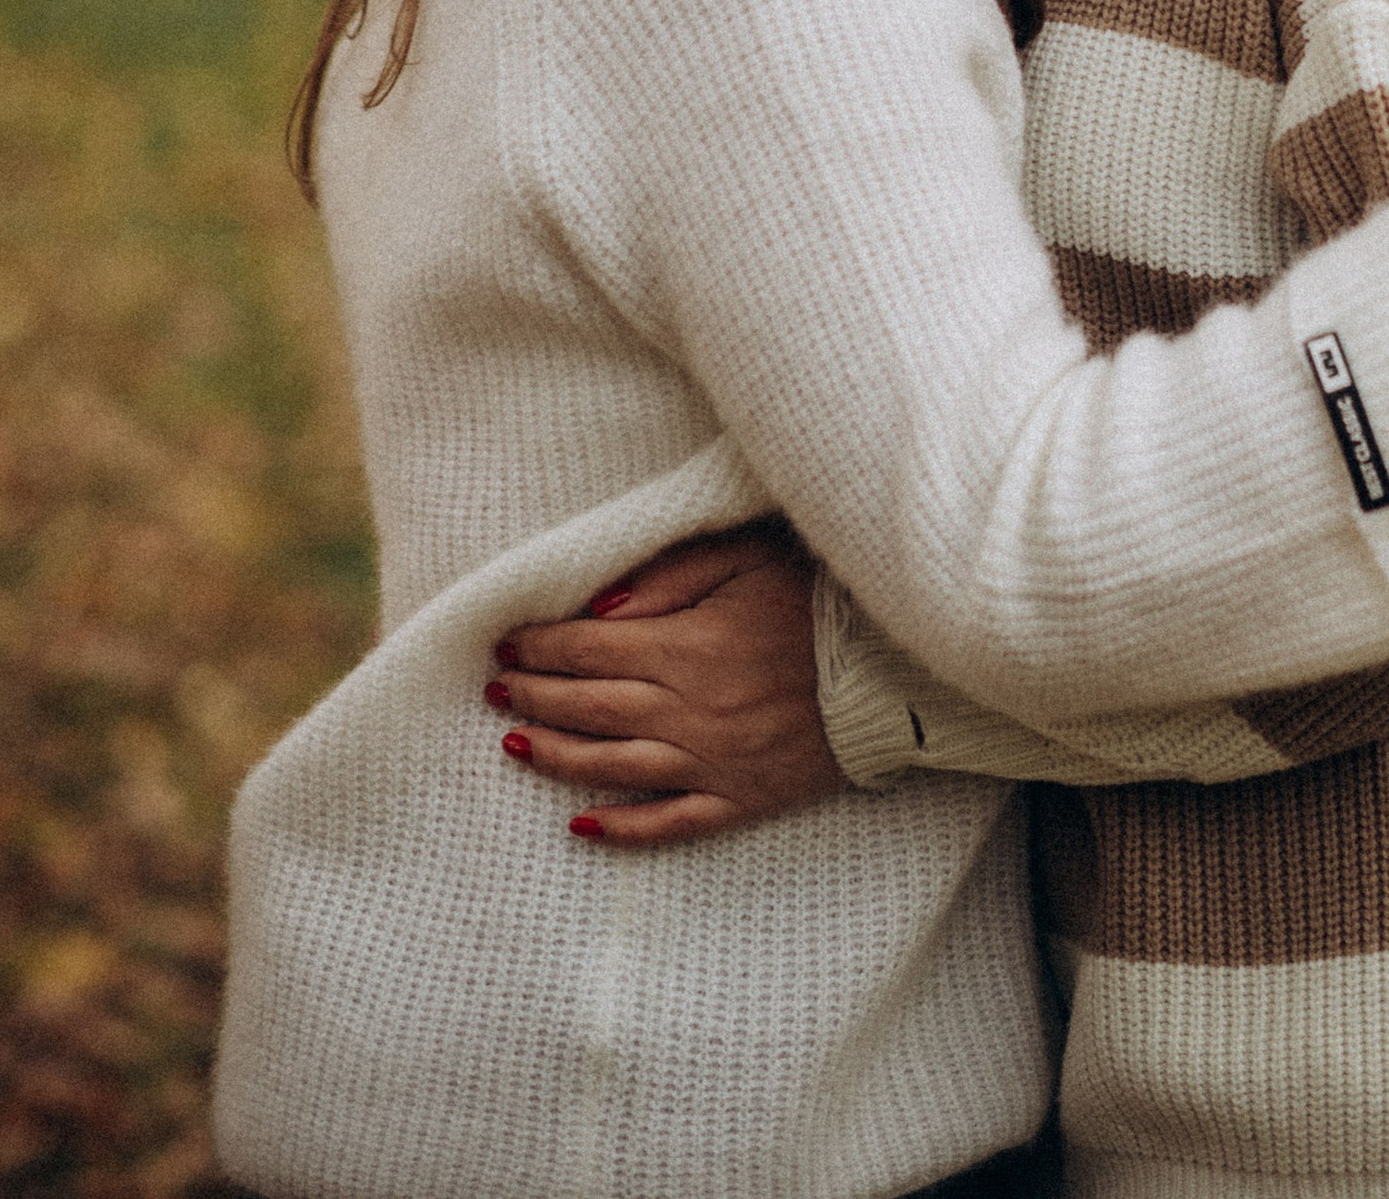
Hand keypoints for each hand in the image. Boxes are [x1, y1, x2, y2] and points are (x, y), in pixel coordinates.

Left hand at [484, 521, 842, 849]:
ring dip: (557, 758)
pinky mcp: (740, 800)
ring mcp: (712, 762)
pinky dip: (622, 829)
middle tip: (496, 690)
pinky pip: (670, 823)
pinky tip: (582, 829)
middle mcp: (687, 710)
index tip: (505, 643)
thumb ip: (668, 577)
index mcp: (686, 646)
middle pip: (589, 706)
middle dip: (534, 696)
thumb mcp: (747, 558)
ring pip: (613, 766)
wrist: (892, 669)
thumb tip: (598, 609)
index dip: (540, 646)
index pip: (589, 648)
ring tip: (515, 747)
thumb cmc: (817, 600)